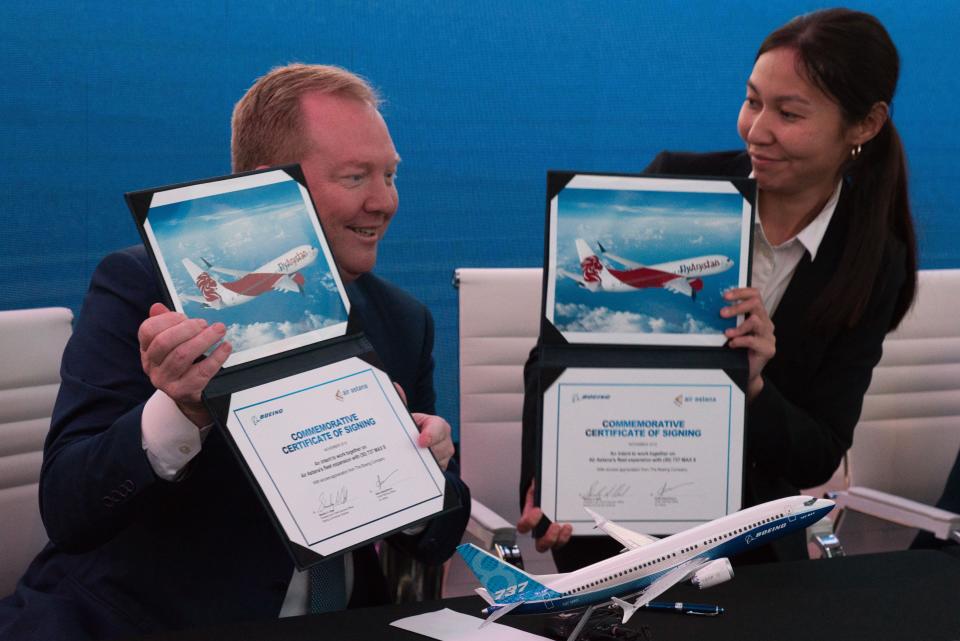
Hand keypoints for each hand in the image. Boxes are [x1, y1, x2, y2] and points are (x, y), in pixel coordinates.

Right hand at [138, 303, 231, 426]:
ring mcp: (166, 381)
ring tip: (219, 331)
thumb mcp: (174, 344)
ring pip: (182, 355)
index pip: (148, 330)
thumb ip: (167, 324)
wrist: (192, 396)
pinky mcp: (183, 391)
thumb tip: (157, 307)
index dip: (168, 319)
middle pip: (164, 342)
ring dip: (204, 340)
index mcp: (147, 351)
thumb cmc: (185, 364)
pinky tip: (225, 347)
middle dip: (187, 329)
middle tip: (205, 324)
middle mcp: (152, 367)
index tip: (185, 316)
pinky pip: (202, 372)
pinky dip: (216, 357)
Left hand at [393, 383, 453, 470]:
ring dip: (421, 464)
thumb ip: (402, 404)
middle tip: (409, 455)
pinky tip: (411, 473)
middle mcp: (444, 441)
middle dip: (424, 453)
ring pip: (436, 463)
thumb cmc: (414, 430)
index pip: (439, 427)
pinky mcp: (440, 471)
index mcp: (438, 425)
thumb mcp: (409, 419)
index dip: (431, 434)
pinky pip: (433, 475)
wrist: (419, 447)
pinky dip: (422, 474)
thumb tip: (394, 387)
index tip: (421, 441)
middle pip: (439, 449)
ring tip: (407, 463)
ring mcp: (444, 457)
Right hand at [516, 480, 572, 552]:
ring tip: (566, 526)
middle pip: (540, 544)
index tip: (538, 511)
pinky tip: (570, 526)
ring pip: (553, 545)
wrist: (551, 493)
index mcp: (530, 517)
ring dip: (560, 539)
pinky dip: (567, 536)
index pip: (524, 526)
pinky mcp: (562, 534)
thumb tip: (540, 479)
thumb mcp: (538, 485)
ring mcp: (551, 534)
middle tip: (555, 525)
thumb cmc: (542, 491)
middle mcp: (540, 530)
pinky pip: (563, 540)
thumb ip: (538, 483)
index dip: (529, 521)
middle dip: (548, 538)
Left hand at [722, 287, 775, 400]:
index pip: (755, 295)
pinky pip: (754, 340)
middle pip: (756, 304)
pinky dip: (740, 340)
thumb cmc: (737, 349)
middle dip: (737, 307)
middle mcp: (765, 323)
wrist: (746, 371)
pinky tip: (732, 344)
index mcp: (758, 315)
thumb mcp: (732, 330)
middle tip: (722, 313)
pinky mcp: (768, 349)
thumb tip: (709, 307)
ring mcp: (768, 336)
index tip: (725, 296)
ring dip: (738, 326)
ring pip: (756, 321)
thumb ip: (729, 319)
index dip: (741, 292)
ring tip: (727, 333)